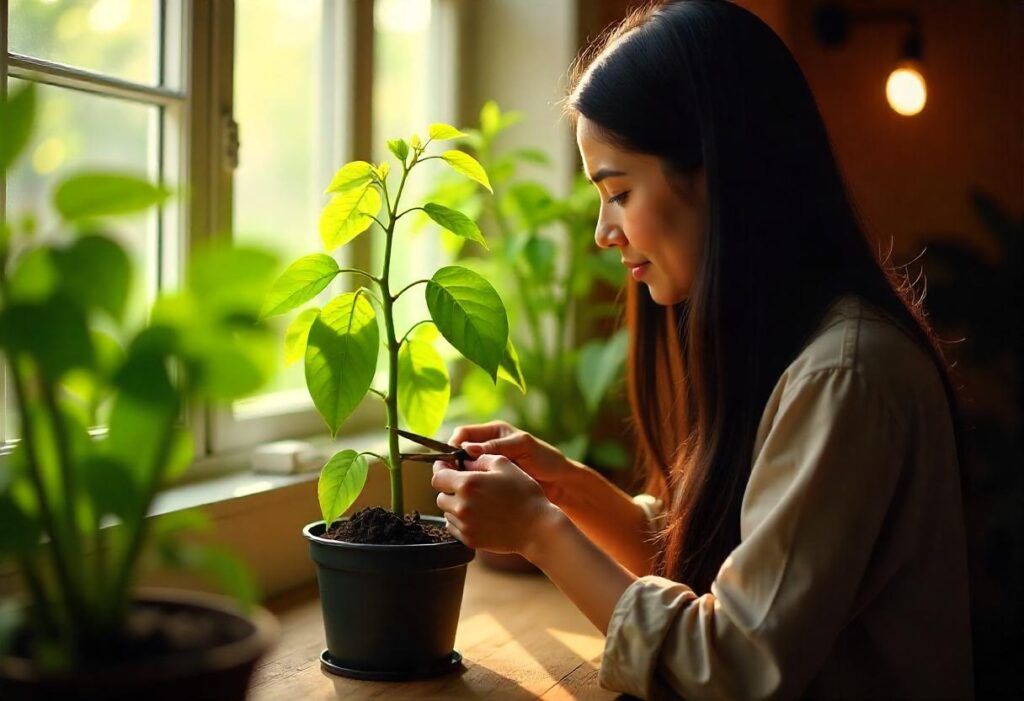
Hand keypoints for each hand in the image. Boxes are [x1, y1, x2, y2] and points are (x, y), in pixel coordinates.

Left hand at [431, 453, 562, 557]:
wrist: (536, 528)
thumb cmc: (524, 494)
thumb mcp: (504, 465)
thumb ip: (480, 459)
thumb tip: (464, 460)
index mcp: (467, 484)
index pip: (438, 476)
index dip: (441, 470)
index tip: (446, 468)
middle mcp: (461, 506)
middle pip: (440, 495)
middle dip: (450, 489)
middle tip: (467, 487)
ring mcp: (464, 525)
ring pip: (447, 512)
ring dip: (455, 505)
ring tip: (476, 502)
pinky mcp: (469, 539)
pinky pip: (454, 527)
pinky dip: (461, 521)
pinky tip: (478, 516)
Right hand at [444, 421, 575, 504]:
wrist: (560, 484)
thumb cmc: (546, 459)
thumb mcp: (523, 447)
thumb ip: (496, 446)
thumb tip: (467, 449)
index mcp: (493, 433)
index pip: (463, 434)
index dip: (453, 444)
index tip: (451, 459)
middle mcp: (486, 449)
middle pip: (457, 454)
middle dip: (453, 464)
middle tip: (453, 476)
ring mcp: (487, 468)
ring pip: (462, 472)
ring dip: (460, 479)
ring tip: (463, 488)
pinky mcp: (489, 484)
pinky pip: (472, 485)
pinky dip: (469, 490)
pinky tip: (471, 497)